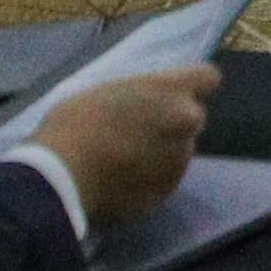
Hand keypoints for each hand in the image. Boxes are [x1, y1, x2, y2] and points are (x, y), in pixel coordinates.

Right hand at [32, 66, 216, 229]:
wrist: (62, 178)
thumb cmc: (75, 124)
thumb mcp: (107, 93)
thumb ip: (139, 98)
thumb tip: (144, 107)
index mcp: (172, 91)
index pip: (207, 78)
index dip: (192, 85)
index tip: (174, 94)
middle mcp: (186, 123)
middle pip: (191, 118)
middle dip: (172, 123)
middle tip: (137, 132)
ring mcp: (180, 160)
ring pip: (177, 151)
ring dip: (160, 154)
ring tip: (121, 161)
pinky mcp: (168, 192)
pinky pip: (162, 181)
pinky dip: (148, 180)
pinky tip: (118, 183)